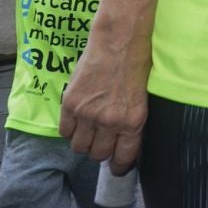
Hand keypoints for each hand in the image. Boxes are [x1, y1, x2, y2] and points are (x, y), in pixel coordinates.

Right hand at [60, 30, 151, 175]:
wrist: (119, 39)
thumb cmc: (137, 63)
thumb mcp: (143, 97)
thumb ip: (131, 120)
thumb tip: (123, 139)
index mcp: (132, 121)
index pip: (122, 157)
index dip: (118, 166)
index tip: (116, 168)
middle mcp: (109, 122)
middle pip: (98, 155)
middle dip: (100, 152)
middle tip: (102, 143)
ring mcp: (87, 114)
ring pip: (79, 147)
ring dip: (84, 143)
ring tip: (89, 132)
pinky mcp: (70, 103)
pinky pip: (64, 131)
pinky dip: (69, 130)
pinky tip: (77, 121)